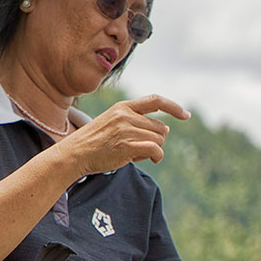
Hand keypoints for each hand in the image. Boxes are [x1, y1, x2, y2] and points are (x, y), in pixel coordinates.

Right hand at [60, 95, 190, 174]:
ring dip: (154, 150)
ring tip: (134, 153)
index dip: (173, 107)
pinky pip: (156, 149)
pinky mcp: (127, 145)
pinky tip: (151, 160)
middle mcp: (126, 115)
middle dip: (156, 140)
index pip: (155, 100)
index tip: (186, 115)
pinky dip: (157, 156)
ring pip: (159, 139)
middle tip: (139, 148)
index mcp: (123, 107)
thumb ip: (139, 124)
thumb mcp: (115, 125)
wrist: (75, 153)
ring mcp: (126, 130)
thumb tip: (166, 128)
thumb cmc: (96, 142)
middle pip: (160, 127)